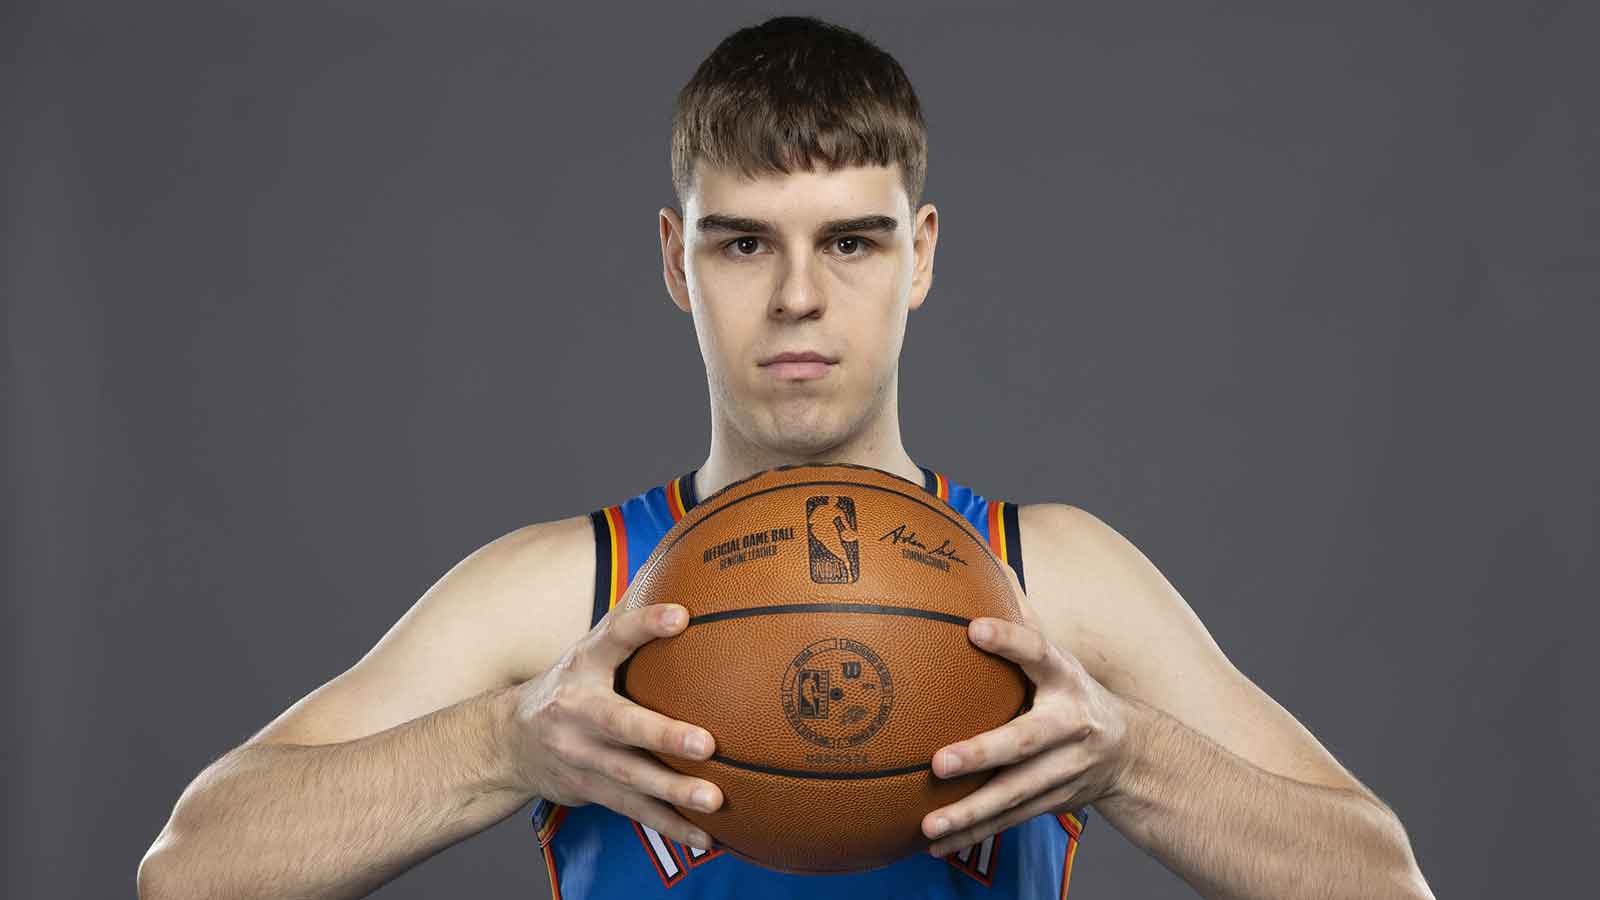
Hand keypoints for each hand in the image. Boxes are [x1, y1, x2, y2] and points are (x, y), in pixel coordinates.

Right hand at [505, 599, 722, 849]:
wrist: (505, 743)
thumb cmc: (569, 684)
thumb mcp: (589, 648)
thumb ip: (632, 622)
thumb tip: (689, 576)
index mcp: (583, 665)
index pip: (613, 636)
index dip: (645, 624)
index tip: (681, 615)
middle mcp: (577, 711)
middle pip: (620, 723)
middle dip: (662, 735)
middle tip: (706, 742)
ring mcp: (580, 756)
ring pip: (630, 776)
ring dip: (673, 791)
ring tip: (715, 799)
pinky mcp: (589, 790)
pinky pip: (633, 809)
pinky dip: (669, 825)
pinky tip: (706, 835)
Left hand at [922, 566, 1135, 856]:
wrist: (1132, 755)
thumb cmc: (1071, 690)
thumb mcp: (1057, 654)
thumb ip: (1020, 614)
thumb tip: (980, 558)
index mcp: (1067, 678)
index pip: (1040, 652)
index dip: (1011, 640)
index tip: (974, 628)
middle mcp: (1070, 726)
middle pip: (1026, 741)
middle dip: (984, 753)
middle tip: (940, 762)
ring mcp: (1064, 771)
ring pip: (1015, 794)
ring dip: (971, 812)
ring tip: (929, 822)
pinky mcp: (1052, 802)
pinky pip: (1009, 820)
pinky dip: (973, 834)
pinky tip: (934, 843)